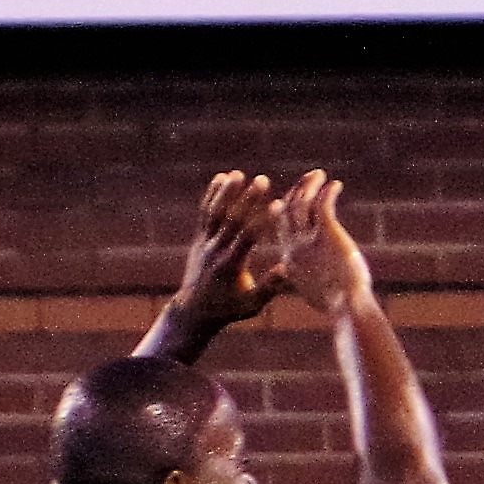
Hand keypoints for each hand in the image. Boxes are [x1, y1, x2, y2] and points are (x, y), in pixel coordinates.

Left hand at [172, 170, 282, 333]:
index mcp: (231, 265)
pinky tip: (220, 179)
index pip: (248, 238)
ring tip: (238, 174)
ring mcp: (205, 242)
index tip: (277, 204)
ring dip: (226, 191)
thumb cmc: (229, 308)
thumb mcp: (253, 304)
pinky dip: (212, 195)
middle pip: (232, 219)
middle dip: (247, 198)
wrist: (194, 309)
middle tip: (261, 180)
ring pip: (214, 212)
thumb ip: (270, 287)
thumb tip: (289, 268)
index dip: (263, 220)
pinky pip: (204, 213)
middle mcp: (216, 250)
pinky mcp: (199, 238)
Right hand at [270, 171, 375, 316]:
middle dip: (294, 192)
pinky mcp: (326, 233)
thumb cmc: (335, 306)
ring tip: (318, 174)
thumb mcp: (310, 292)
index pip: (279, 229)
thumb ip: (299, 280)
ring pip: (301, 203)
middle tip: (304, 181)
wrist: (346, 308)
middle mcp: (294, 246)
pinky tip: (335, 184)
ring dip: (308, 186)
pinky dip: (327, 192)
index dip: (280, 212)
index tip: (282, 201)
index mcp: (289, 260)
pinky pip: (322, 205)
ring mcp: (308, 239)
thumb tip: (294, 279)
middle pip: (287, 211)